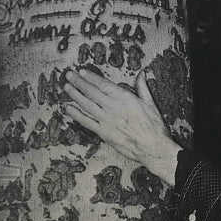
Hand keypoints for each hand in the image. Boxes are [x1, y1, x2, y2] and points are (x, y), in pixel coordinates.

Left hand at [63, 68, 180, 185]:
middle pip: (92, 92)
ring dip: (74, 95)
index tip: (82, 72)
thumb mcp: (150, 103)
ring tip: (66, 87)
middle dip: (78, 82)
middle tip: (69, 75)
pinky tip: (68, 108)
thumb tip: (142, 73)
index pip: (103, 84)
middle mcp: (113, 107)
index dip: (91, 77)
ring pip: (86, 105)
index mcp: (125, 98)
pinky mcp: (103, 133)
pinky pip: (86, 122)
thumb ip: (142, 87)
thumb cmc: (154, 127)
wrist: (152, 148)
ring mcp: (106, 120)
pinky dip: (76, 114)